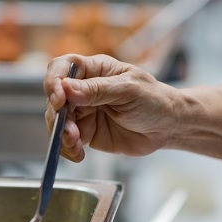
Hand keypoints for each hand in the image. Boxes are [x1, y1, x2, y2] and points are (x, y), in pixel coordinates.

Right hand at [43, 54, 181, 161]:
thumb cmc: (154, 100)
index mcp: (94, 70)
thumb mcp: (128, 90)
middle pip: (54, 97)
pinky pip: (67, 140)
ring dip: (61, 134)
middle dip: (58, 115)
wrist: (167, 127)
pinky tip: (78, 154)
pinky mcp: (85, 132)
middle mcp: (83, 89)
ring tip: (75, 144)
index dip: (54, 80)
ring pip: (58, 121)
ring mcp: (83, 111)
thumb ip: (97, 90)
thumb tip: (66, 88)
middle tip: (69, 130)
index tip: (59, 98)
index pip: (62, 67)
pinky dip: (67, 148)